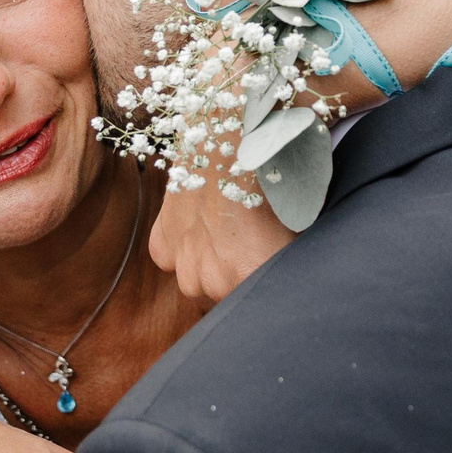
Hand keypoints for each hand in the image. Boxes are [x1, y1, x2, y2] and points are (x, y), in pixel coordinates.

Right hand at [147, 179, 291, 302]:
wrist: (226, 149)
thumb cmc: (263, 185)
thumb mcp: (290, 231)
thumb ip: (278, 264)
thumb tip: (281, 275)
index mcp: (249, 281)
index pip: (255, 303)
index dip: (258, 286)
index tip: (260, 269)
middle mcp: (213, 283)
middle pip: (221, 296)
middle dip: (229, 278)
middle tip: (240, 246)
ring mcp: (183, 266)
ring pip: (193, 281)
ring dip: (202, 265)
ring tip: (217, 232)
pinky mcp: (161, 246)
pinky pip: (170, 258)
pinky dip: (179, 245)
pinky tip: (195, 221)